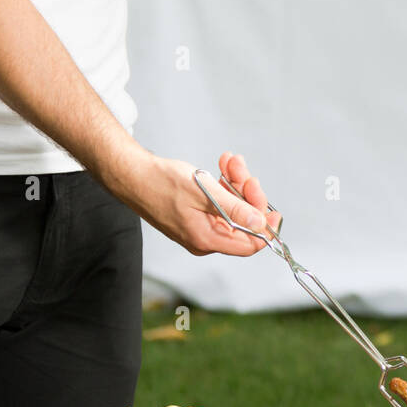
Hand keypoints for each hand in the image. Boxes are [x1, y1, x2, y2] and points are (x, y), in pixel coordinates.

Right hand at [132, 152, 280, 257]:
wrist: (132, 175)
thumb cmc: (161, 182)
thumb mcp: (203, 192)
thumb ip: (234, 209)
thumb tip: (260, 223)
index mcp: (206, 239)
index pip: (249, 244)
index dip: (265, 227)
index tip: (274, 209)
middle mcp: (204, 239)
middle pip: (242, 222)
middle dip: (246, 193)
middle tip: (241, 170)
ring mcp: (200, 227)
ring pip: (232, 209)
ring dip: (235, 184)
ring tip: (229, 162)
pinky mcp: (195, 216)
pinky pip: (220, 204)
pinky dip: (224, 186)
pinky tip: (222, 167)